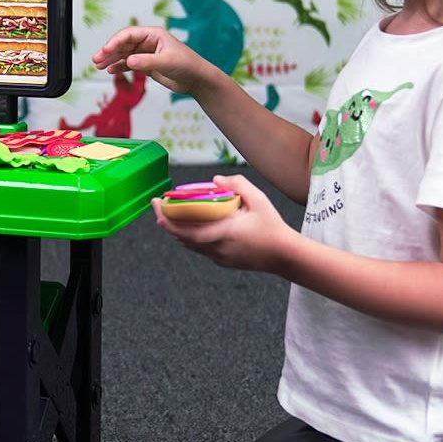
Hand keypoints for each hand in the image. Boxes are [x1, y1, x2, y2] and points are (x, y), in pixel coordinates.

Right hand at [91, 25, 207, 96]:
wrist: (197, 80)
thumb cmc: (187, 65)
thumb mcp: (166, 62)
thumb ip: (146, 62)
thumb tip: (128, 61)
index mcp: (153, 35)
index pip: (129, 35)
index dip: (115, 41)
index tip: (105, 50)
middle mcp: (148, 42)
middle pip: (123, 44)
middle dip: (109, 51)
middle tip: (96, 59)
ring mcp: (146, 54)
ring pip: (124, 54)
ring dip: (111, 59)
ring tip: (99, 66)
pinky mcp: (147, 65)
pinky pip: (129, 64)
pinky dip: (119, 67)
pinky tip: (111, 71)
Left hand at [152, 175, 294, 272]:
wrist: (285, 255)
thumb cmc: (272, 227)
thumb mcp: (259, 200)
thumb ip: (238, 185)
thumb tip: (215, 180)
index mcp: (223, 233)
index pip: (187, 231)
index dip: (169, 220)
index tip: (158, 206)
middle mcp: (217, 248)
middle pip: (182, 238)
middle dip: (167, 222)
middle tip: (158, 206)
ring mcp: (219, 257)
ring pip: (190, 245)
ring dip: (178, 230)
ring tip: (171, 214)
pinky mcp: (223, 261)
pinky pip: (200, 249)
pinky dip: (191, 238)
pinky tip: (191, 226)